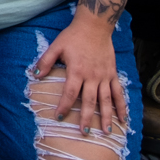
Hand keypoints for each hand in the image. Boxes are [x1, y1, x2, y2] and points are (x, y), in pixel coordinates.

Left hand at [37, 17, 128, 133]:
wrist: (95, 27)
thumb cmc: (73, 37)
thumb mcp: (56, 46)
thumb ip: (45, 61)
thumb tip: (35, 74)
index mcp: (77, 70)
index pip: (69, 93)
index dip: (64, 106)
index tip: (59, 117)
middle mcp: (92, 76)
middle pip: (89, 100)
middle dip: (86, 117)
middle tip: (84, 132)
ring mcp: (105, 76)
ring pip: (106, 100)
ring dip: (107, 116)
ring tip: (106, 132)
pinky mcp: (113, 74)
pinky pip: (119, 93)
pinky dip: (122, 106)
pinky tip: (124, 119)